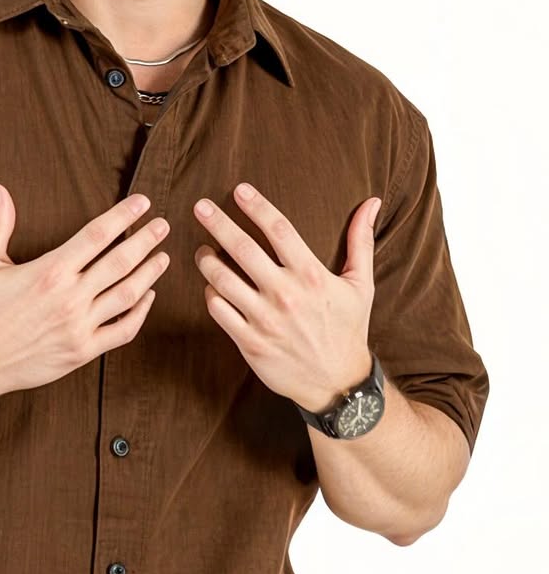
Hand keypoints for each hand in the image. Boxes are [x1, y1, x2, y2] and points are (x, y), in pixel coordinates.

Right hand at [0, 185, 170, 399]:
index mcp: (48, 272)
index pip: (97, 236)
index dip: (123, 216)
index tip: (142, 203)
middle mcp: (69, 299)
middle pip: (120, 263)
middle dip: (146, 241)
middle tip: (163, 225)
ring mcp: (78, 328)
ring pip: (127, 296)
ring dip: (149, 274)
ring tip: (163, 257)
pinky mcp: (81, 352)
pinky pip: (122, 331)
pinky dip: (140, 313)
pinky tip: (147, 297)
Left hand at [193, 183, 380, 411]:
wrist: (338, 384)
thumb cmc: (348, 328)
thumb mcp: (360, 285)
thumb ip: (360, 241)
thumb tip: (372, 202)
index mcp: (312, 275)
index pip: (279, 229)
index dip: (257, 206)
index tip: (239, 189)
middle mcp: (286, 295)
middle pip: (243, 249)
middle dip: (218, 223)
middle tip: (200, 206)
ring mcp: (265, 320)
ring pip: (223, 279)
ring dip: (206, 259)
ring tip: (201, 249)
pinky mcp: (250, 342)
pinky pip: (218, 309)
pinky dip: (210, 293)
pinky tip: (211, 284)